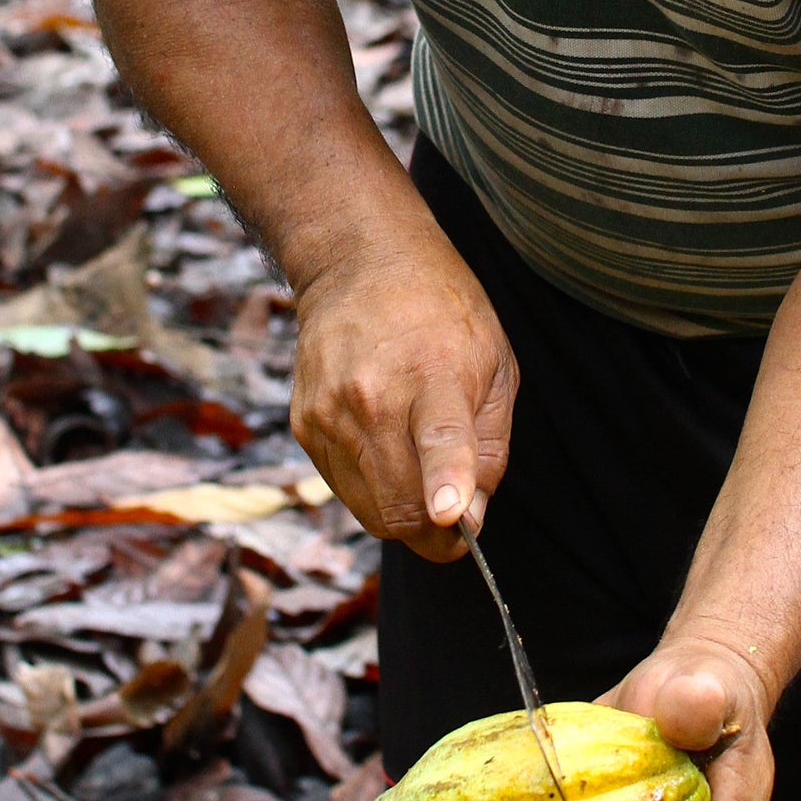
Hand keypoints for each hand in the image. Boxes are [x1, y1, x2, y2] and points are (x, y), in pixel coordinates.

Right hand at [290, 220, 515, 561]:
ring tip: (422, 469)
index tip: (449, 516)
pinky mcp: (304, 425)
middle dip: (436, 537)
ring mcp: (330, 413)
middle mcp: (373, 396)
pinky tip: (387, 446)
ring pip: (371, 511)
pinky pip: (345, 490)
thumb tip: (471, 518)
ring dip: (405, 514)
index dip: (446, 482)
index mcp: (435, 373)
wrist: (359, 263)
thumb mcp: (495, 365)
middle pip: (400, 504)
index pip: (440, 438)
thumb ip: (489, 448)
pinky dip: (373, 489)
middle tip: (455, 522)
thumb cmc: (441, 313)